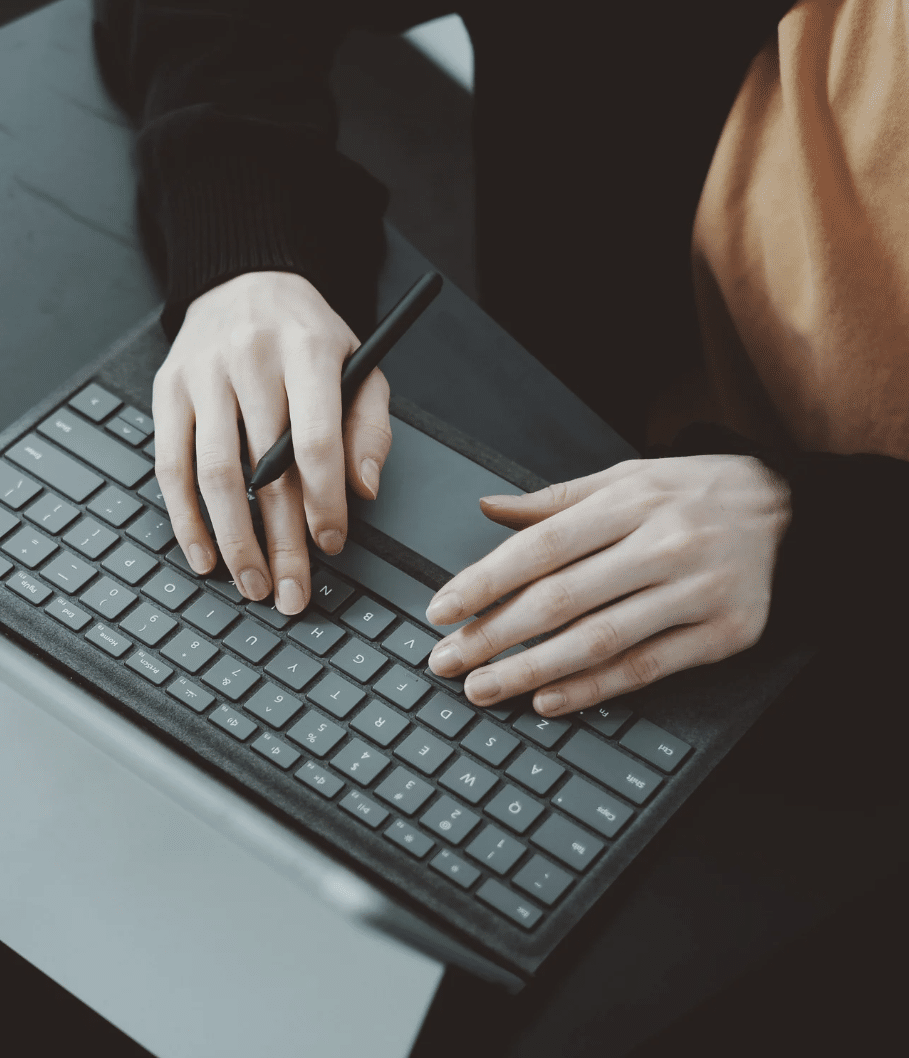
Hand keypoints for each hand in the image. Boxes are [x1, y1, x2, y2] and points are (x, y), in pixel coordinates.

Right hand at [153, 271, 392, 613]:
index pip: (314, 440)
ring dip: (233, 539)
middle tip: (291, 591)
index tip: (331, 545)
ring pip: (214, 474)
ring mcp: (202, 375)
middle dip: (280, 541)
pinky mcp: (167, 391)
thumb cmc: (306, 336)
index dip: (324, 501)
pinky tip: (203, 554)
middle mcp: (250, 359)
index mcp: (307, 349)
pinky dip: (185, 519)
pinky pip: (170, 466)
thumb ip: (369, 427)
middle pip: (264, 469)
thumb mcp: (360, 365)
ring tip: (251, 582)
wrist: (244, 278)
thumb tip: (361, 490)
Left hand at [425, 455, 790, 714]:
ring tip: (483, 689)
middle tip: (447, 662)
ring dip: (532, 671)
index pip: (539, 548)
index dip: (484, 583)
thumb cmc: (692, 494)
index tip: (441, 611)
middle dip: (494, 636)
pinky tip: (549, 700)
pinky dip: (593, 689)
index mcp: (629, 503)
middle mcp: (662, 546)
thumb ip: (554, 501)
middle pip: (560, 600)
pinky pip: (646, 668)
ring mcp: (696, 592)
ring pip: (599, 641)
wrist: (790, 509)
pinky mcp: (724, 633)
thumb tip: (486, 508)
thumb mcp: (624, 478)